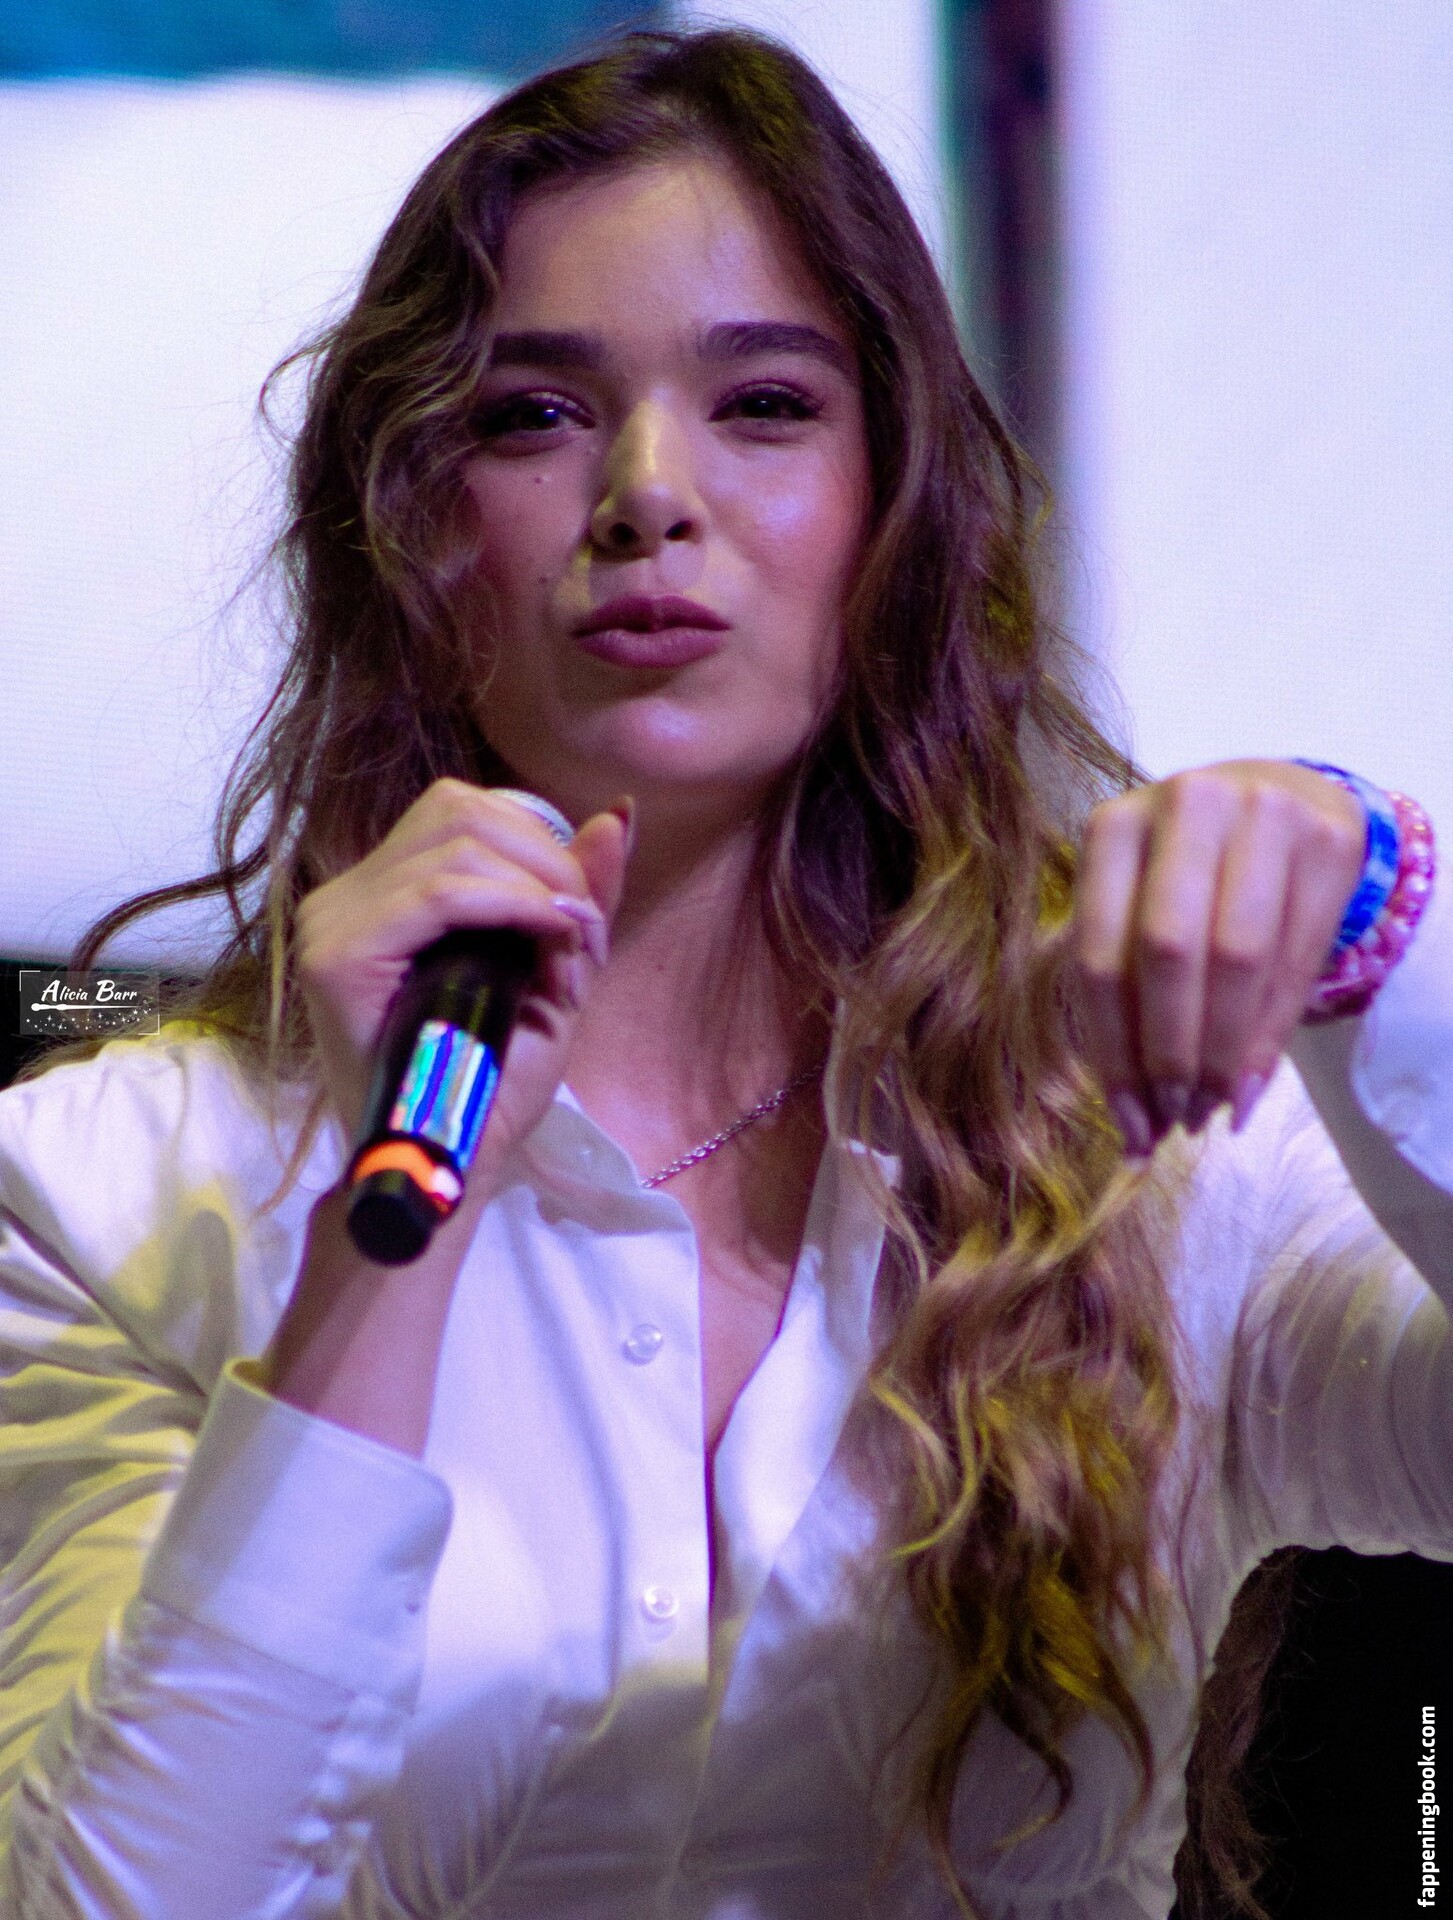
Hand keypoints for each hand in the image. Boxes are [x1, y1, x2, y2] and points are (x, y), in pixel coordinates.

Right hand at [294, 779, 629, 1165]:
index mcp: (386, 890)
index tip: (579, 910)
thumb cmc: (492, 1082)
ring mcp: (334, 923)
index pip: (461, 810)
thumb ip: (580, 896)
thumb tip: (616, 814)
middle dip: (545, 859)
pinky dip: (508, 903)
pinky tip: (543, 934)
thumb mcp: (553, 974)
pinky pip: (434, 894)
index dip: (537, 841)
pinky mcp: (338, 959)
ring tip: (565, 943)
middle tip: (581, 927)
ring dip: (536, 884)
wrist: (451, 1165)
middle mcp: (347, 894)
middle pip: (459, 811)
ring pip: (454, 843)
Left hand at [1070, 759, 1365, 1154]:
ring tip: (1214, 1108)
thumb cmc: (1189, 874)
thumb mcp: (1139, 907)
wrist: (1281, 799)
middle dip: (1172, 1052)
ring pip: (1238, 957)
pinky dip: (1272, 1033)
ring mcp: (1261, 814)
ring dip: (1224, 1050)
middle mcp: (1184, 806)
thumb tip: (1138, 1125)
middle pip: (1169, 953)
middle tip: (1178, 1117)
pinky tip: (1253, 1082)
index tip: (1130, 1120)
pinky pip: (1297, 957)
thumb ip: (1128, 994)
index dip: (1113, 1049)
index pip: (1098, 955)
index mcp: (1113, 827)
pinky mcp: (1327, 839)